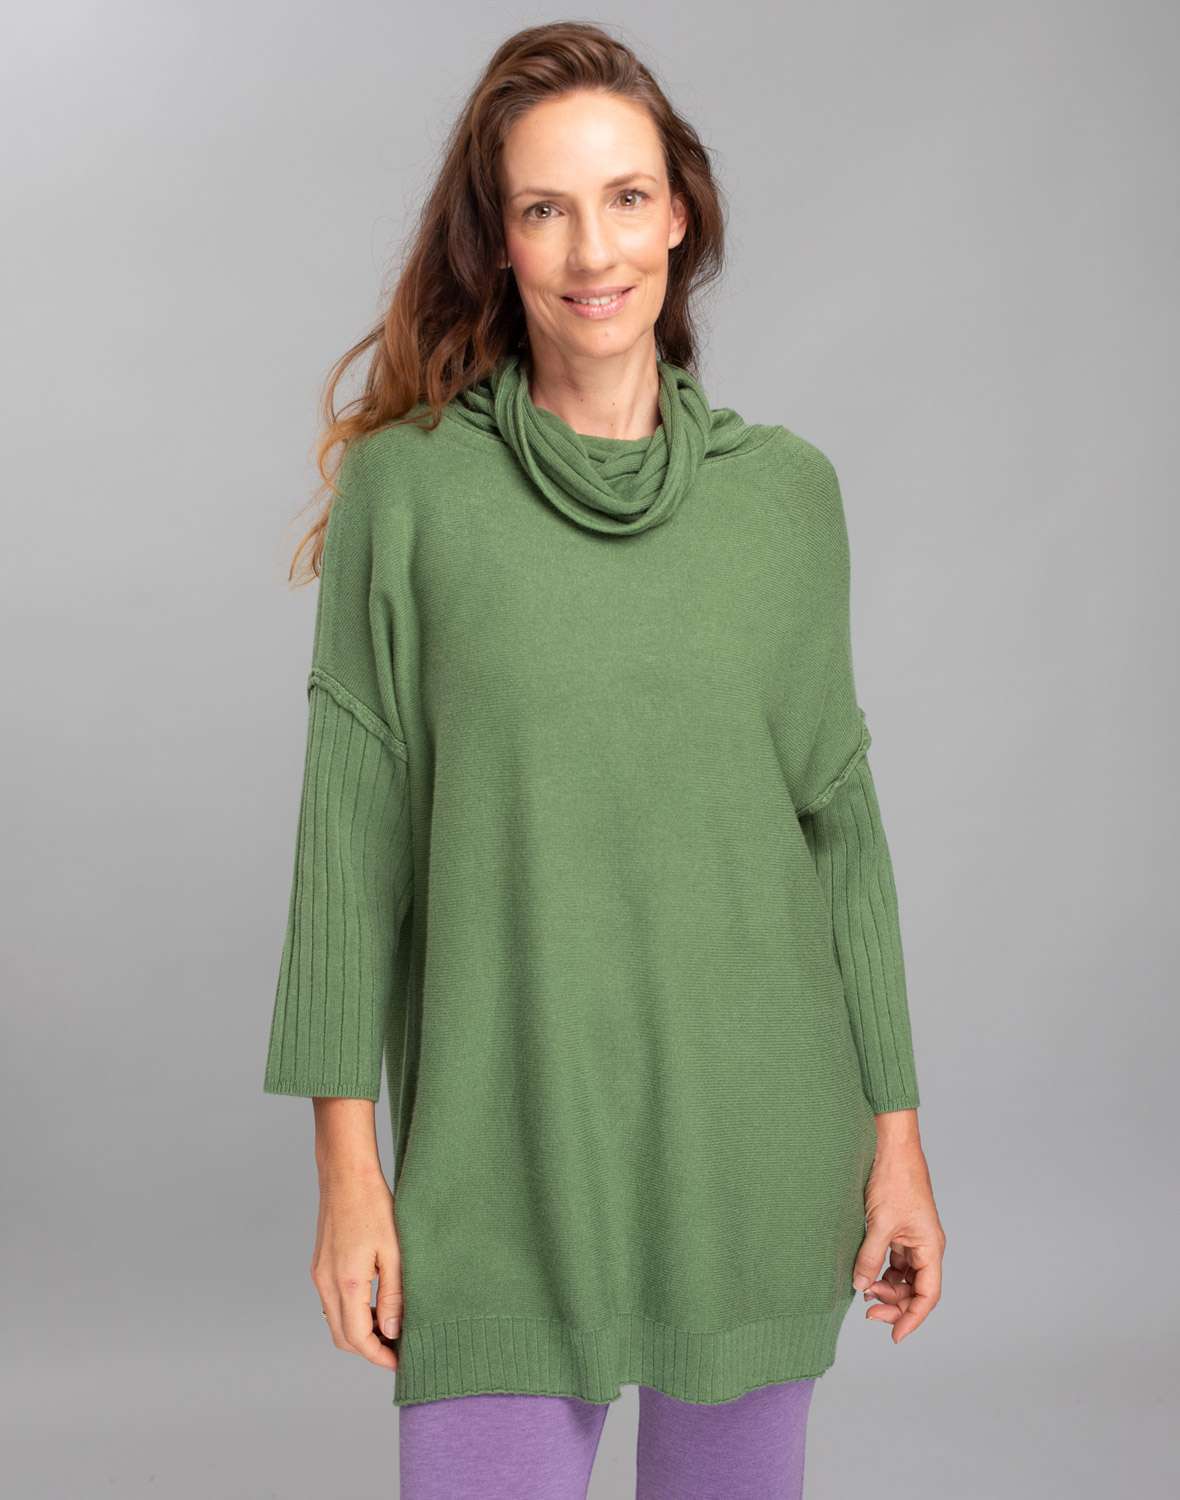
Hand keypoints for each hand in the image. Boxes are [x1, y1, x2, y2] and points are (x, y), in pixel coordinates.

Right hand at [310, 1159, 402, 1369]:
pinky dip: (351, 1313)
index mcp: (347, 1282)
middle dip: (369, 1349)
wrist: (346, 1175)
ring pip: (335, 1321)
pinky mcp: (320, 1265)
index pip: (357, 1338)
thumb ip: (394, 1294)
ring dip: (359, 1332)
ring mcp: (319, 1274)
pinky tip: (374, 1304)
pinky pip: (332, 1302)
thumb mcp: (394, 1251)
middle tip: (397, 1348)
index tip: (400, 1362)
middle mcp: (326, 1282)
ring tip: (390, 1327)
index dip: (378, 1356)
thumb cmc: (374, 1206)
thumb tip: (392, 1331)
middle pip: (342, 1337)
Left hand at [852, 1121, 944, 1343]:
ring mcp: (912, 1237)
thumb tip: (861, 1286)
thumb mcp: (879, 1222)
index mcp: (930, 1246)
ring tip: (863, 1292)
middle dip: (895, 1305)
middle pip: (916, 1289)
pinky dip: (881, 1272)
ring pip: (904, 1277)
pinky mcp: (899, 1229)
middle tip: (868, 1313)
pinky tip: (865, 1276)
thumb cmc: (893, 1178)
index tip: (894, 1335)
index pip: (928, 1294)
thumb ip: (871, 1257)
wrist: (890, 1144)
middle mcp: (925, 1245)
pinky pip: (894, 1261)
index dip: (913, 1318)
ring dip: (887, 1289)